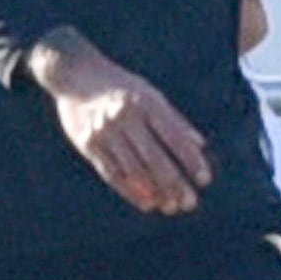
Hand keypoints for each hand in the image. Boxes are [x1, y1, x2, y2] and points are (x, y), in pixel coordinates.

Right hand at [26, 31, 211, 216]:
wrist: (75, 73)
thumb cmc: (120, 85)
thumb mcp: (150, 94)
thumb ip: (175, 120)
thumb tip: (201, 146)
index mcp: (146, 102)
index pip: (174, 137)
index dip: (191, 161)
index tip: (205, 180)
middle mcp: (125, 116)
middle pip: (155, 158)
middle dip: (175, 184)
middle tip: (190, 203)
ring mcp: (105, 131)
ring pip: (134, 170)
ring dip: (155, 193)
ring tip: (170, 206)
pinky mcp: (88, 143)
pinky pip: (112, 174)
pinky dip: (131, 192)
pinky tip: (147, 203)